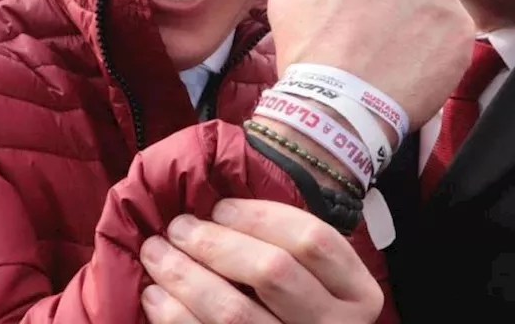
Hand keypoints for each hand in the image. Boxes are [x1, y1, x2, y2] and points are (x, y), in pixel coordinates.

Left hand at [140, 199, 382, 323]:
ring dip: (185, 276)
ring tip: (156, 252)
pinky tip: (156, 295)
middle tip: (179, 227)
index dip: (260, 217)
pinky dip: (174, 315)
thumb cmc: (303, 307)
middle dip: (216, 243)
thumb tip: (219, 201)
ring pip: (234, 312)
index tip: (219, 207)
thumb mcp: (317, 277)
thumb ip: (289, 245)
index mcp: (358, 293)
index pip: (312, 240)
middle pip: (272, 271)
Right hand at [268, 0, 473, 130]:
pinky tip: (413, 68)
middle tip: (375, 33)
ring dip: (417, 21)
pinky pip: (450, 34)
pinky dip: (436, 50)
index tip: (352, 10)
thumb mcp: (287, 3)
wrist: (342, 106)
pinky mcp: (463, 28)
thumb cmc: (309, 53)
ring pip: (431, 2)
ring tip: (395, 55)